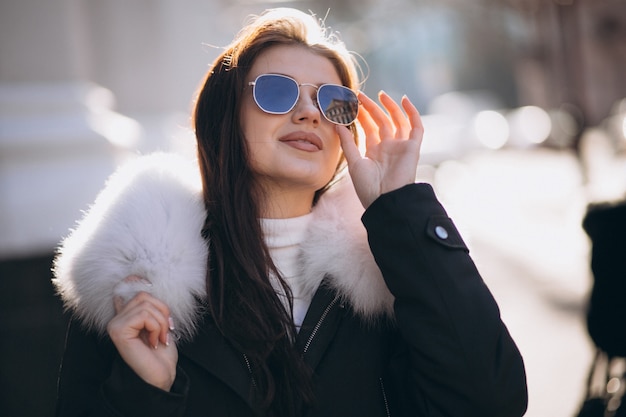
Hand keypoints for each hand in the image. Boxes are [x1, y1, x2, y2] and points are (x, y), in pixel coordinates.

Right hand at [107, 278, 177, 390]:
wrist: (161, 375)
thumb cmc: (161, 354)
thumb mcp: (160, 324)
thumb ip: (152, 308)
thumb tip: (147, 286)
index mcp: (126, 316)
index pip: (123, 289)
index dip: (133, 280)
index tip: (141, 278)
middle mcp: (117, 318)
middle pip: (143, 295)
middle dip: (163, 311)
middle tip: (167, 330)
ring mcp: (115, 324)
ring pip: (145, 305)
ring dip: (161, 322)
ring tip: (160, 338)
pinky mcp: (118, 330)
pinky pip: (143, 315)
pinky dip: (156, 327)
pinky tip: (154, 342)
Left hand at [338, 91, 423, 208]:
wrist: (385, 201)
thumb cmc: (368, 187)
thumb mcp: (354, 163)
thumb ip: (347, 143)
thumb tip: (337, 124)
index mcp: (374, 152)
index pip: (368, 128)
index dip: (361, 115)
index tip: (351, 103)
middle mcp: (388, 148)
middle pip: (381, 122)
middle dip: (371, 108)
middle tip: (360, 95)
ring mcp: (401, 147)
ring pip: (397, 121)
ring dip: (390, 107)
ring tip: (380, 94)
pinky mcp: (413, 148)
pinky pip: (416, 127)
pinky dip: (412, 113)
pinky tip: (403, 100)